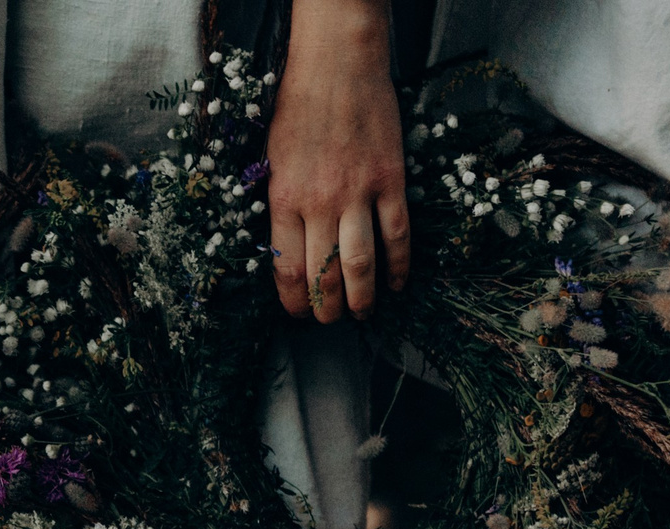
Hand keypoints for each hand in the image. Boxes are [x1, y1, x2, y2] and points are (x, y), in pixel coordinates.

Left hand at [266, 0, 409, 322]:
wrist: (338, 66)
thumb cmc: (297, 109)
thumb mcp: (270, 161)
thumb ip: (278, 207)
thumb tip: (284, 252)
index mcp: (284, 199)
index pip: (287, 271)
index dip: (293, 303)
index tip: (298, 314)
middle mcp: (319, 202)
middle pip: (323, 276)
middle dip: (326, 310)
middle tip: (330, 321)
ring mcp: (358, 193)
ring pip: (360, 264)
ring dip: (362, 298)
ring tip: (362, 314)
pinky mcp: (391, 180)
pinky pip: (397, 234)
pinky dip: (400, 266)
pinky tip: (398, 284)